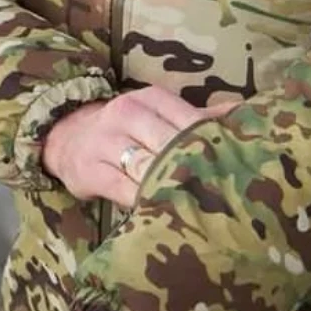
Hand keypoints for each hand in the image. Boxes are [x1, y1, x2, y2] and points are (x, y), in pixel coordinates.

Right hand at [43, 86, 235, 206]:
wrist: (67, 136)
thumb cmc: (126, 128)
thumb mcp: (157, 113)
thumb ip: (196, 118)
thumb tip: (242, 117)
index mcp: (150, 98)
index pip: (188, 120)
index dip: (211, 145)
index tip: (235, 166)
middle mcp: (126, 114)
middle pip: (171, 144)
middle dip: (196, 168)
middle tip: (224, 192)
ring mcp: (105, 142)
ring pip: (148, 167)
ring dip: (173, 187)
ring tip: (201, 205)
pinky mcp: (90, 171)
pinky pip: (124, 190)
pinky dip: (145, 201)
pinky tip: (164, 212)